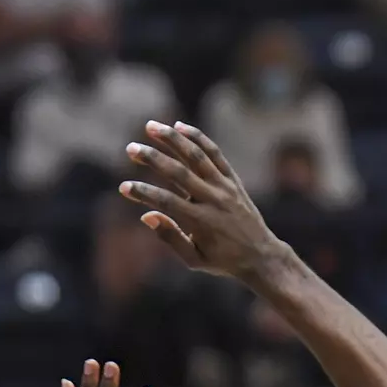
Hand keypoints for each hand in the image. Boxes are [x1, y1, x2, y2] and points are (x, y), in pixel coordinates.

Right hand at [120, 121, 288, 281]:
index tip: (124, 188)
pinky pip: (215, 154)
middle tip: (130, 149)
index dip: (143, 193)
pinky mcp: (233, 180)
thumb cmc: (223, 261)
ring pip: (197, 156)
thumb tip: (147, 216)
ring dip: (173, 139)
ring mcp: (224, 187)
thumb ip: (171, 238)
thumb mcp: (194, 259)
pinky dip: (198, 138)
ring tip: (151, 126)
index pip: (166, 202)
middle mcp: (213, 200)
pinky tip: (179, 127)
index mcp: (201, 222)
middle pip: (179, 173)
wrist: (261, 255)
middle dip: (153, 159)